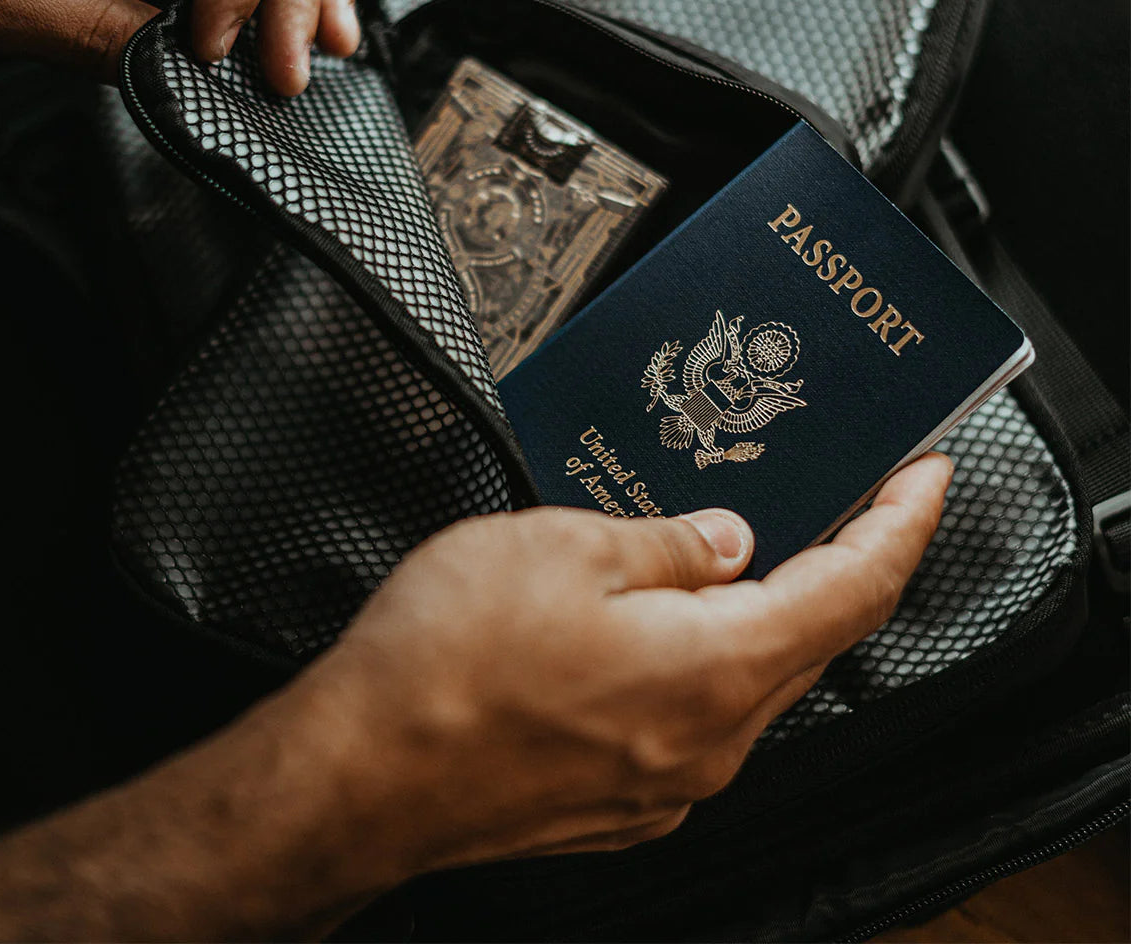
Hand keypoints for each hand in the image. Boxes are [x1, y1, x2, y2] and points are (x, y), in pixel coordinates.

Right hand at [0, 454, 951, 940]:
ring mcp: (662, 786)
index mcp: (714, 671)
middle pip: (806, 640)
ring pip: (745, 681)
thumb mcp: (562, 548)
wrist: (355, 775)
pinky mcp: (615, 802)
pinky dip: (700, 661)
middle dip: (831, 562)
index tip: (925, 476)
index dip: (899, 525)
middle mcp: (707, 745)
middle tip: (835, 497)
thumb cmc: (445, 662)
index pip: (852, 590)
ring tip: (734, 549)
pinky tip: (656, 622)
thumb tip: (725, 543)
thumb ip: (666, 545)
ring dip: (756, 613)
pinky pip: (691, 719)